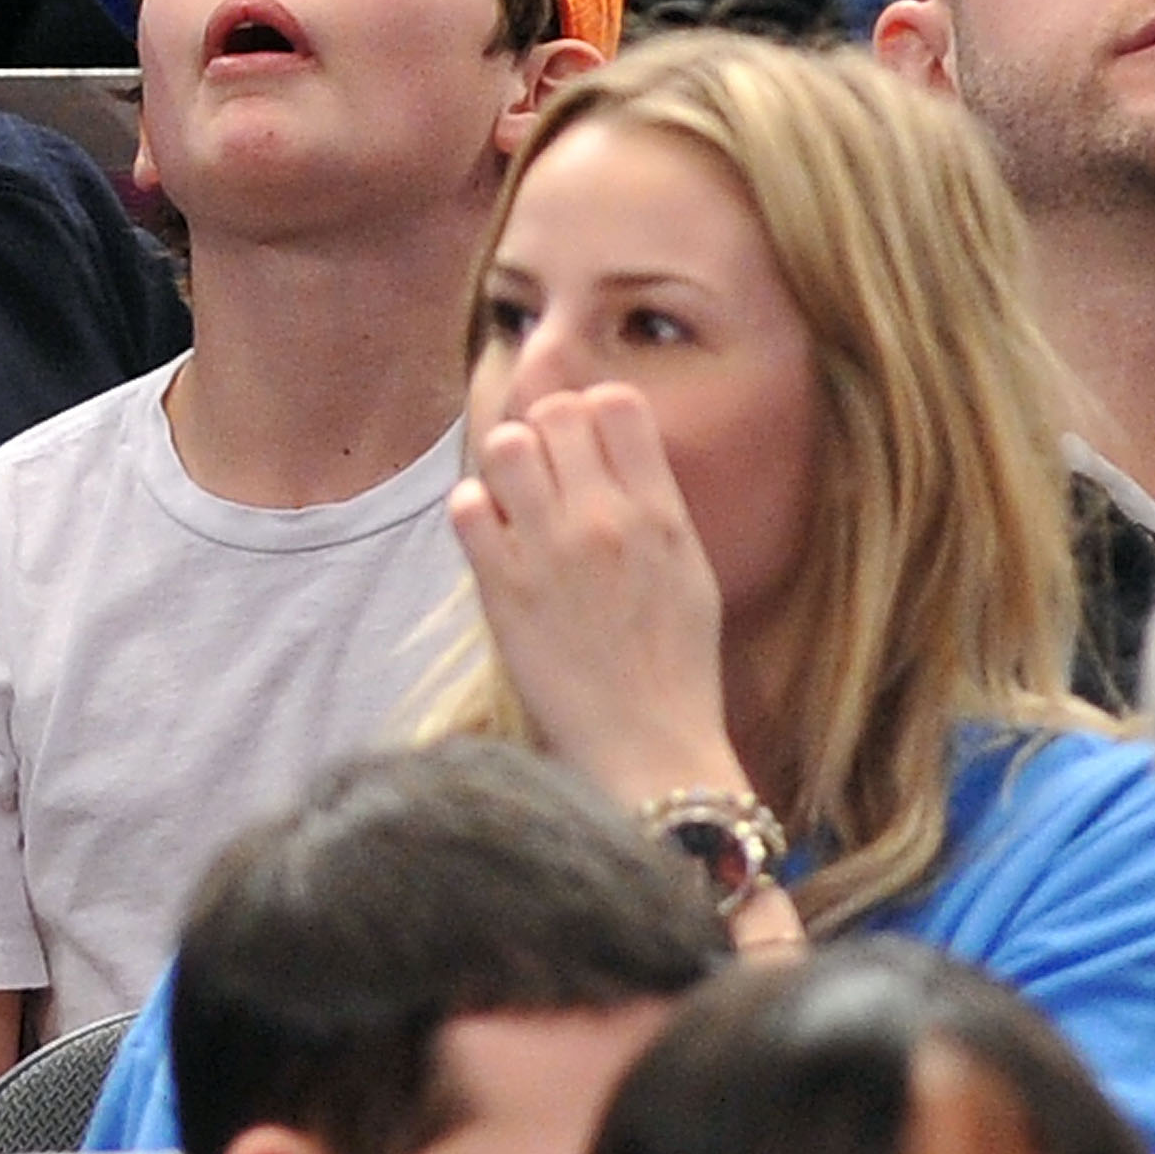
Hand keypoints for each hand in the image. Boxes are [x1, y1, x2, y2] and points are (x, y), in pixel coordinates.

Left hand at [448, 382, 746, 808]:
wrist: (649, 749)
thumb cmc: (673, 667)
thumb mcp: (689, 571)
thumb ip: (653, 504)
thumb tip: (613, 448)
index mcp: (661, 514)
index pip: (617, 404)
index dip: (592, 412)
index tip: (584, 442)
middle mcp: (606, 521)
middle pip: (556, 413)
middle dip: (544, 432)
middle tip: (543, 474)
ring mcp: (551, 551)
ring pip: (506, 445)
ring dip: (505, 465)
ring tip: (513, 501)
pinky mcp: (502, 589)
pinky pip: (466, 506)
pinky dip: (472, 512)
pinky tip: (491, 540)